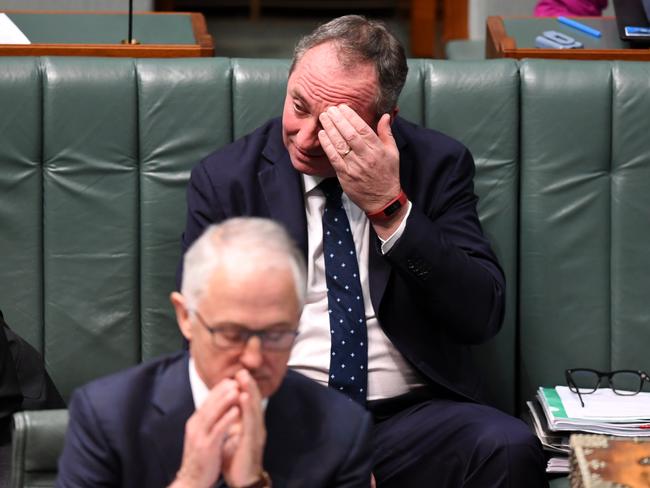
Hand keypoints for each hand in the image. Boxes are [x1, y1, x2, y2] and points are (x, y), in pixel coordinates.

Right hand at [171, 379, 239, 487]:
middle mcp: (195, 426)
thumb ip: (210, 421)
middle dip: (223, 390)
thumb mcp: (203, 435)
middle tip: (236, 379)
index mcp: (195, 422)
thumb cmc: (202, 458)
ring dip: (225, 400)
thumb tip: (220, 406)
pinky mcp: (207, 446)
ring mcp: (200, 436)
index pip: (207, 401)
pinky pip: (218, 430)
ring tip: (237, 389)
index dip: (219, 390)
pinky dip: (227, 419)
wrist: (192, 480)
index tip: (231, 379)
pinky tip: (236, 411)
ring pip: (213, 413)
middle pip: (209, 404)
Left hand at [221, 369, 266, 486]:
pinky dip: (248, 407)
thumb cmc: (237, 459)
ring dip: (250, 391)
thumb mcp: (233, 436)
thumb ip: (233, 422)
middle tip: (243, 369)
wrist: (242, 480)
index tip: (238, 373)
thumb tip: (227, 409)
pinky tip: (244, 397)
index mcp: (250, 425)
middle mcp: (256, 426)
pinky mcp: (252, 441)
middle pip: (254, 401)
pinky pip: (251, 421)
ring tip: (244, 377)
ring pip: (254, 408)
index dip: (245, 387)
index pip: (249, 402)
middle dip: (249, 384)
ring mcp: (256, 433)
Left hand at [318, 104, 400, 214]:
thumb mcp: (393, 152)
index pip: (363, 129)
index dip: (351, 116)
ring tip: (323, 118)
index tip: (343, 107)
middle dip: (338, 120)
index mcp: (378, 150)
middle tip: (330, 109)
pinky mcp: (345, 176)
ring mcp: (354, 167)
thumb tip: (385, 115)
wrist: (383, 200)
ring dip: (330, 129)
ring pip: (340, 144)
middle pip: (349, 134)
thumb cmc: (388, 175)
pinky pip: (334, 158)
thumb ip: (387, 133)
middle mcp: (366, 157)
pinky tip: (322, 135)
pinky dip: (327, 145)